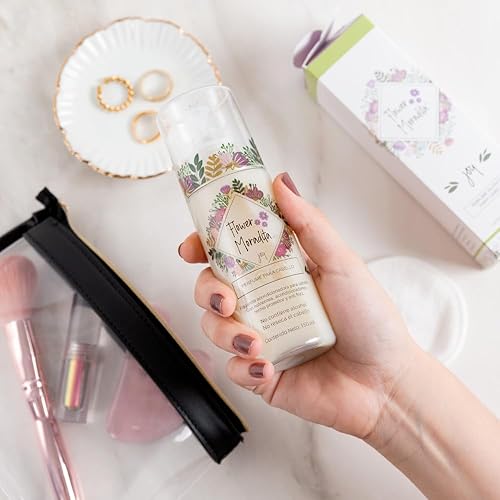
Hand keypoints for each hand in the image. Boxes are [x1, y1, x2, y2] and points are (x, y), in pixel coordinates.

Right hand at [178, 172, 417, 438]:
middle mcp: (265, 302)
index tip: (193, 247)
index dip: (205, 246)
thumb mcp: (341, 263)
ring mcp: (261, 337)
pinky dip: (243, 367)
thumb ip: (308, 223)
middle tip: (226, 300)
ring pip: (214, 328)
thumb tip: (280, 182)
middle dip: (208, 291)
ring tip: (255, 341)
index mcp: (278, 272)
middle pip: (212, 288)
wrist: (385, 381)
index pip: (230, 252)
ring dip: (225, 333)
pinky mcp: (261, 372)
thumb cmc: (370, 318)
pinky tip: (266, 366)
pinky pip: (233, 369)